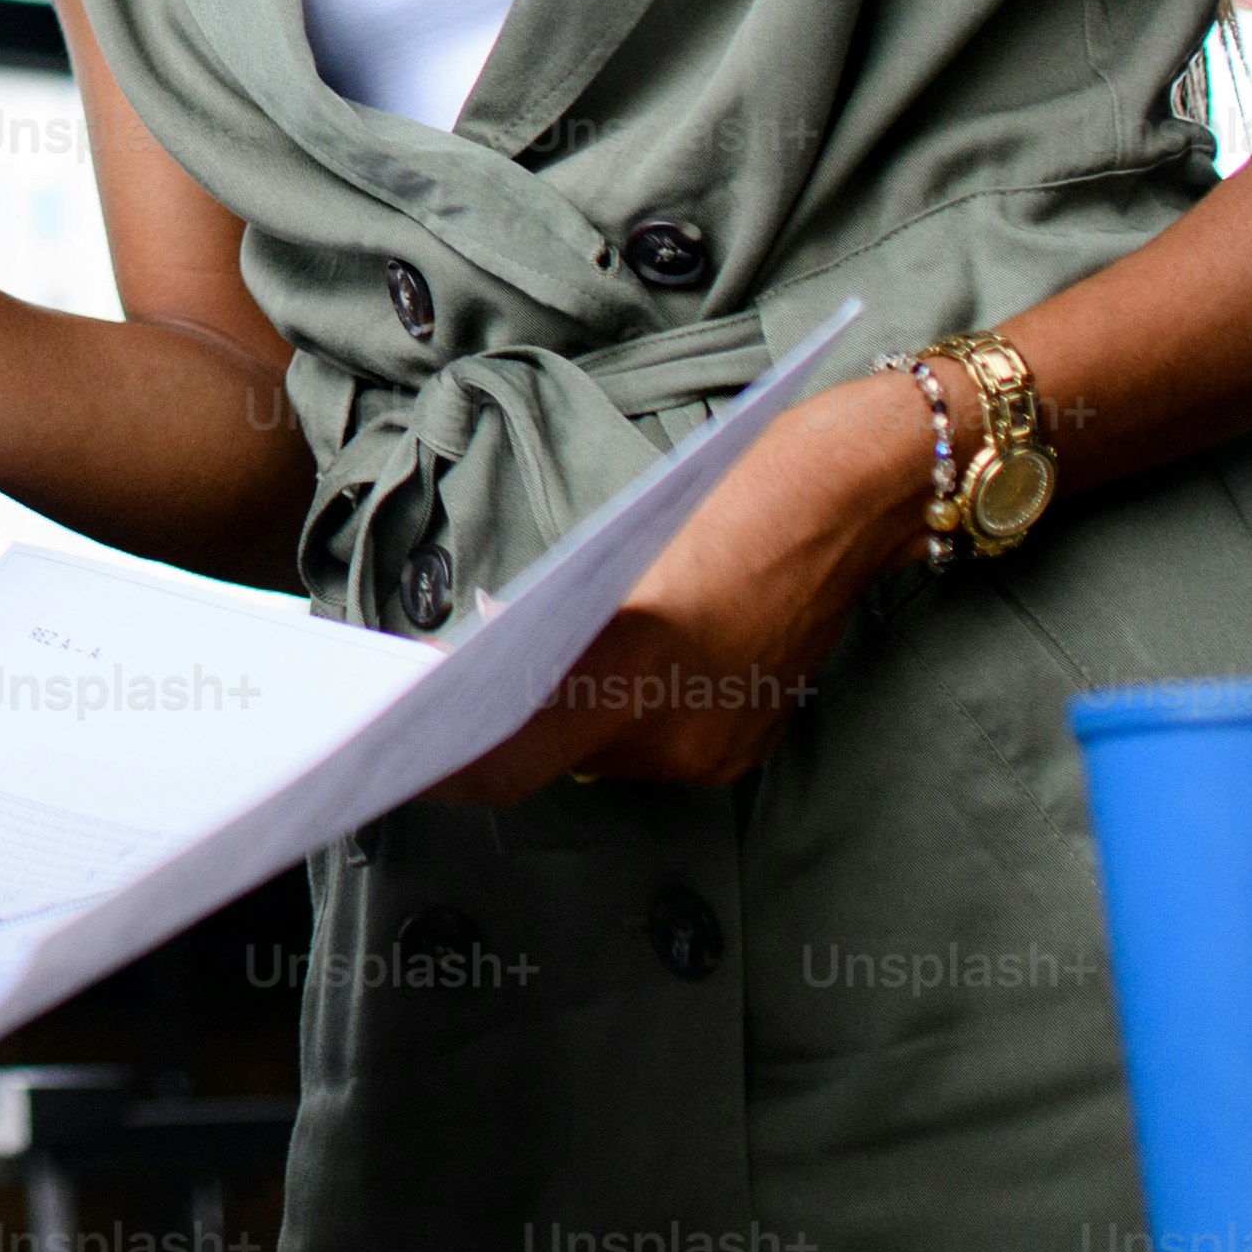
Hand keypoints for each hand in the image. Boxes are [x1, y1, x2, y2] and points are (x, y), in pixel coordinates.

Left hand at [442, 366, 942, 799]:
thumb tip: (488, 652)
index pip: (517, 755)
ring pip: (603, 753)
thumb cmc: (739, 488)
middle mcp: (684, 732)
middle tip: (436, 700)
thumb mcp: (624, 542)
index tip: (393, 748)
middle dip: (500, 726)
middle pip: (555, 759)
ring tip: (512, 670)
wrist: (857, 492)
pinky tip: (598, 669)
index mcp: (643, 669)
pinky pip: (654, 745)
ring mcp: (720, 747)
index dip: (449, 763)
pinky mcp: (746, 743)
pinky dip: (618, 713)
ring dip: (560, 716)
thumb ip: (555, 617)